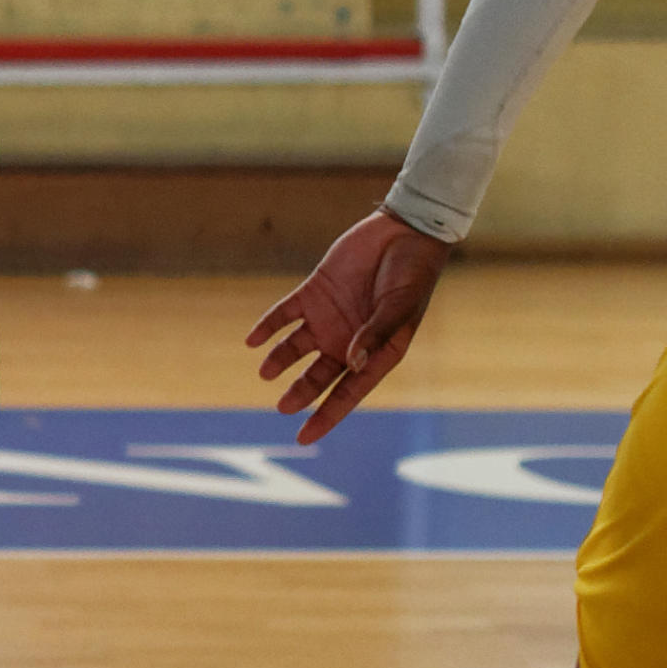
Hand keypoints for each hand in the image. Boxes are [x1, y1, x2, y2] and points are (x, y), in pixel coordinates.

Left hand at [248, 208, 451, 440]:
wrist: (404, 231)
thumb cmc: (413, 274)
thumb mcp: (399, 306)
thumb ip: (375, 333)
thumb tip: (351, 363)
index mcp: (377, 351)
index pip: (348, 392)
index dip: (327, 415)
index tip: (304, 436)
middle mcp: (349, 340)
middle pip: (319, 376)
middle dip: (301, 393)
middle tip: (283, 407)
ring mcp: (329, 317)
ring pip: (296, 348)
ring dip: (280, 360)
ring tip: (265, 371)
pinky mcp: (313, 293)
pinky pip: (284, 315)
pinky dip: (268, 326)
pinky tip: (253, 340)